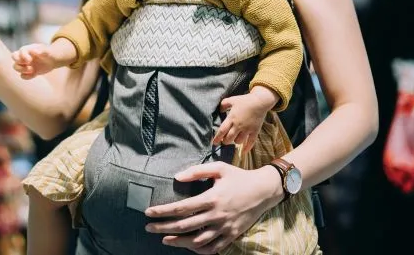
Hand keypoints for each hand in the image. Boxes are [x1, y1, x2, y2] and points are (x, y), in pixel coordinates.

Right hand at [12, 44, 60, 78]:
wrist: (53, 60)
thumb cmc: (49, 53)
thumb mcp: (47, 51)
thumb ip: (42, 50)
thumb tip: (34, 51)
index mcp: (28, 49)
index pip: (20, 51)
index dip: (23, 56)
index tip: (30, 60)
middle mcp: (24, 56)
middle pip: (14, 57)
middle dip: (18, 61)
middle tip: (28, 64)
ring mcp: (25, 64)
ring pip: (16, 67)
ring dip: (22, 70)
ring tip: (32, 70)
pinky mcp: (28, 72)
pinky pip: (22, 75)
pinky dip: (27, 76)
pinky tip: (34, 74)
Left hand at [144, 163, 283, 253]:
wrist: (264, 190)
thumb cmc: (239, 177)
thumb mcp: (219, 168)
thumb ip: (196, 171)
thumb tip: (176, 177)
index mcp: (211, 198)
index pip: (181, 208)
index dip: (163, 211)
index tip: (149, 212)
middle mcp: (217, 215)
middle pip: (185, 226)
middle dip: (164, 227)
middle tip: (149, 227)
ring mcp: (225, 228)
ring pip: (197, 241)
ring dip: (179, 242)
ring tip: (165, 239)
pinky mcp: (232, 235)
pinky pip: (213, 248)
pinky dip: (199, 250)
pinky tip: (189, 246)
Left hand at [212, 93, 270, 150]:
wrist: (260, 102)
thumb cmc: (245, 100)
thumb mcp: (232, 100)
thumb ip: (224, 104)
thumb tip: (219, 110)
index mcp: (231, 118)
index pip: (222, 131)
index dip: (217, 138)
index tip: (214, 143)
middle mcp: (238, 126)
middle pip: (229, 138)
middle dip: (225, 141)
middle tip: (224, 141)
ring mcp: (247, 129)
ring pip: (238, 141)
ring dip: (235, 141)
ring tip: (234, 139)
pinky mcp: (255, 131)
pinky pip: (251, 142)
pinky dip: (247, 148)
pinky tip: (243, 152)